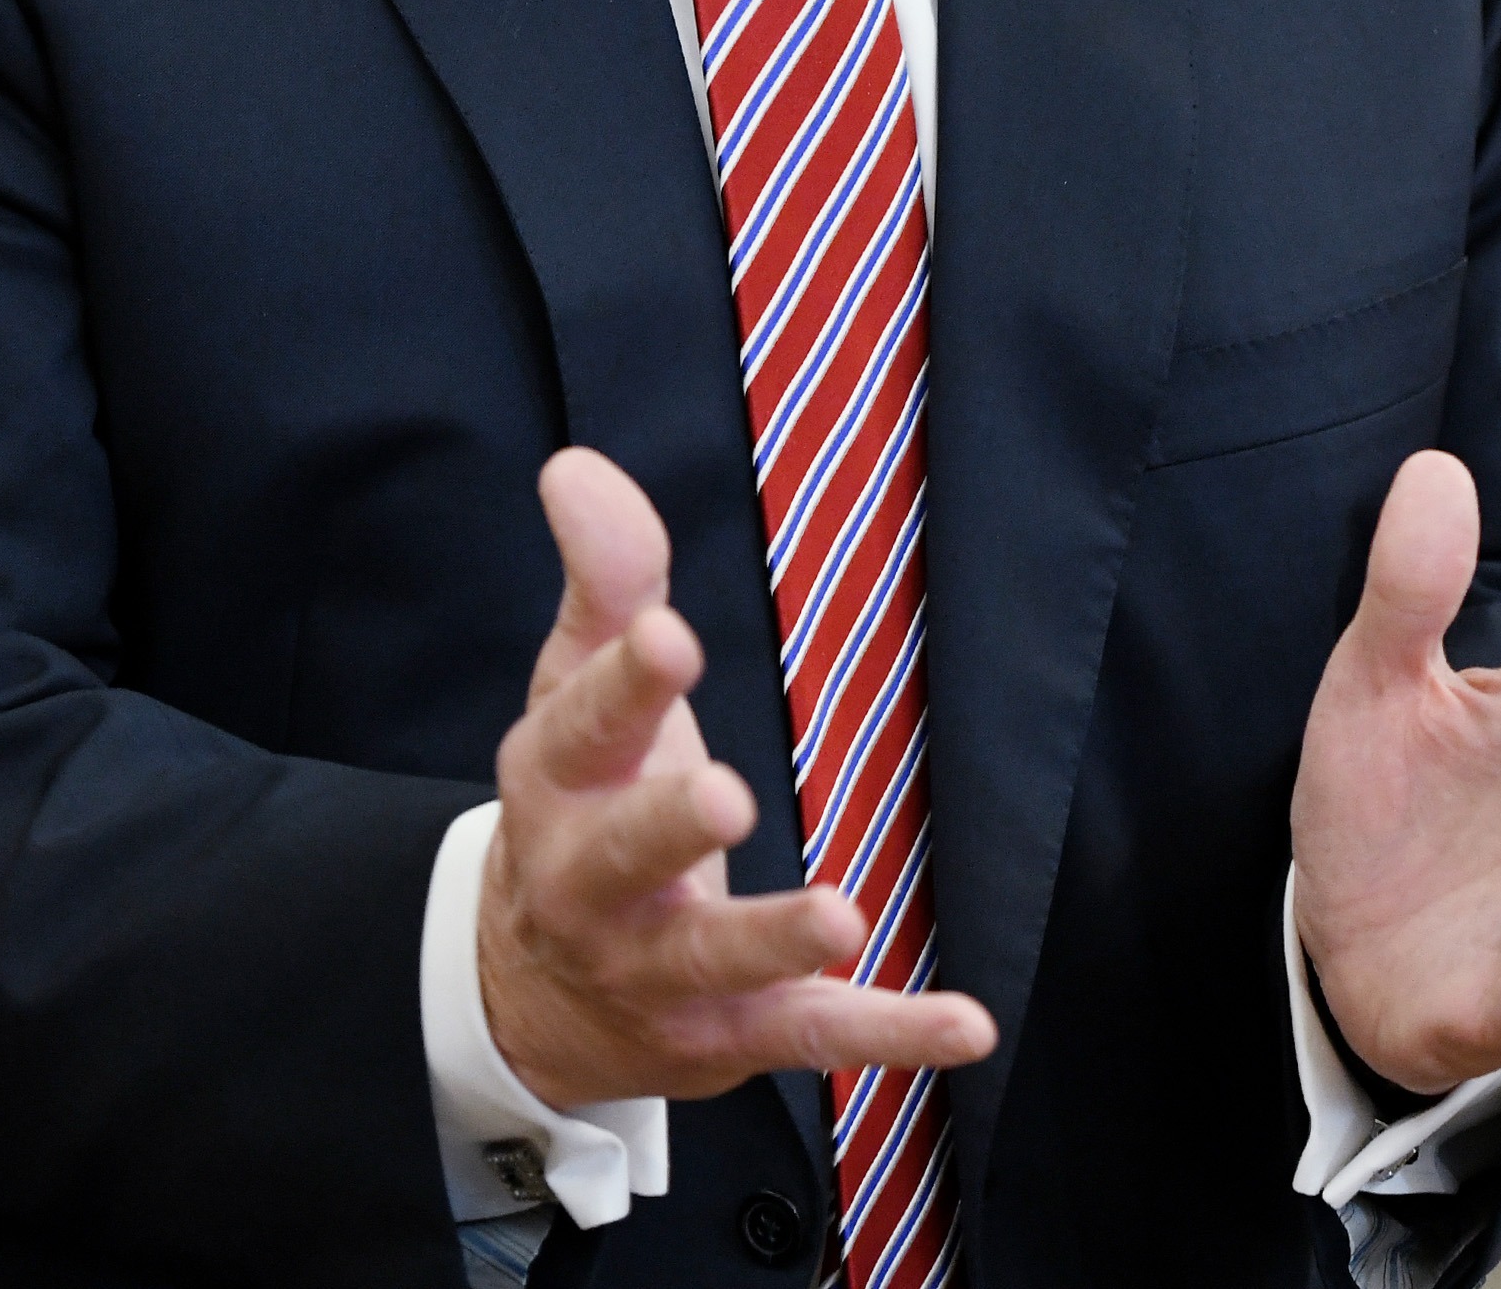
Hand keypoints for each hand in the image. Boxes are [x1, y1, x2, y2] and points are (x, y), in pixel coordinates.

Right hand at [476, 447, 998, 1109]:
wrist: (532, 990)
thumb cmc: (582, 799)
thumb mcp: (578, 682)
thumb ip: (604, 575)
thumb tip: (577, 465)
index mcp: (558, 782)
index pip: (584, 725)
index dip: (624, 683)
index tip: (669, 636)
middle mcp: (592, 884)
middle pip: (625, 855)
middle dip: (670, 826)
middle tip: (725, 795)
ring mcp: (660, 969)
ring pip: (717, 960)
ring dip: (776, 938)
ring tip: (841, 916)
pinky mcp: (730, 1032)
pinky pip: (812, 1035)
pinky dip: (891, 1035)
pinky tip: (968, 1023)